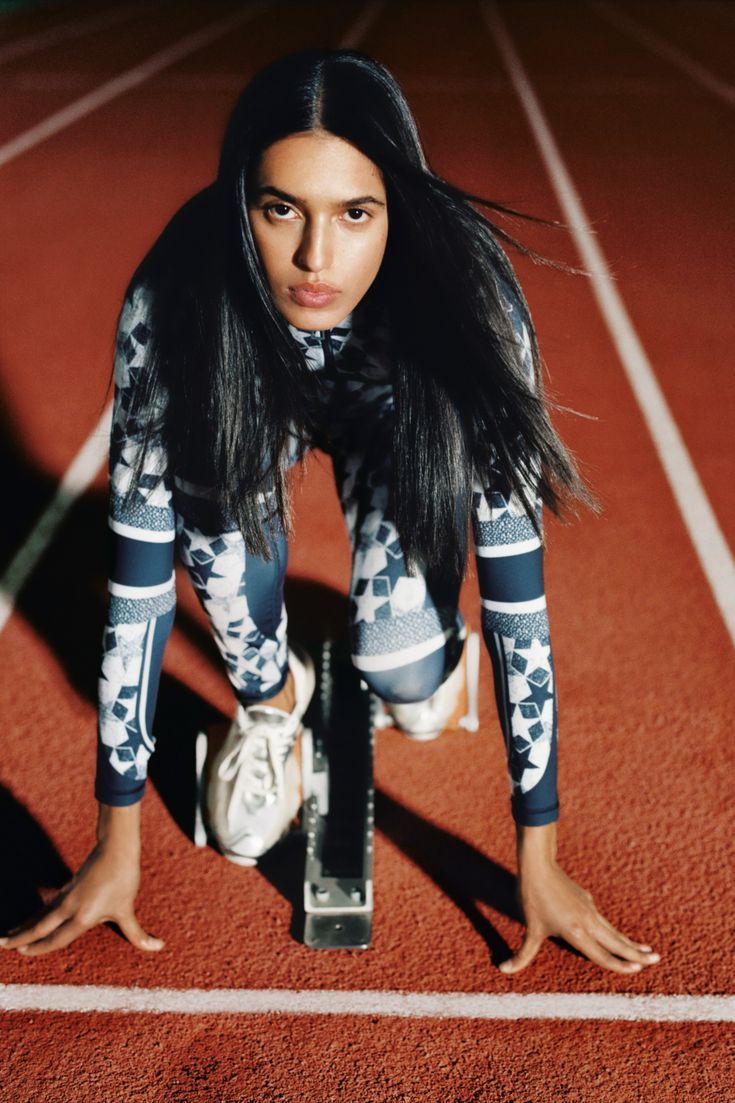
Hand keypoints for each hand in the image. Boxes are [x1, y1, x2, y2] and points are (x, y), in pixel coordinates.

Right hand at [0, 803, 163, 956]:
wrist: (117, 848)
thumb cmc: (124, 878)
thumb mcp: (128, 909)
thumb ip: (137, 934)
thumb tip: (158, 947)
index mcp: (82, 917)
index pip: (56, 939)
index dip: (39, 948)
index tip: (23, 952)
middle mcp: (69, 908)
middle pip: (40, 926)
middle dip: (22, 937)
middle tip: (3, 944)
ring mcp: (67, 896)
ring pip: (41, 914)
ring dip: (25, 925)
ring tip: (9, 934)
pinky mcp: (69, 886)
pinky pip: (49, 905)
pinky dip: (38, 913)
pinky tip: (33, 917)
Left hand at [499, 823, 659, 975]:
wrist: (538, 866)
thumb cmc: (533, 898)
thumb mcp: (529, 929)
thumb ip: (521, 954)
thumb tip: (503, 969)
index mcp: (577, 932)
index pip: (602, 954)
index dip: (619, 965)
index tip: (636, 970)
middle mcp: (588, 921)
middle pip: (617, 942)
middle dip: (637, 953)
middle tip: (656, 960)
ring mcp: (589, 909)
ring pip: (613, 931)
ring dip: (630, 942)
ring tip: (646, 950)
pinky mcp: (586, 900)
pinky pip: (603, 920)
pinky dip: (615, 931)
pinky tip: (616, 936)